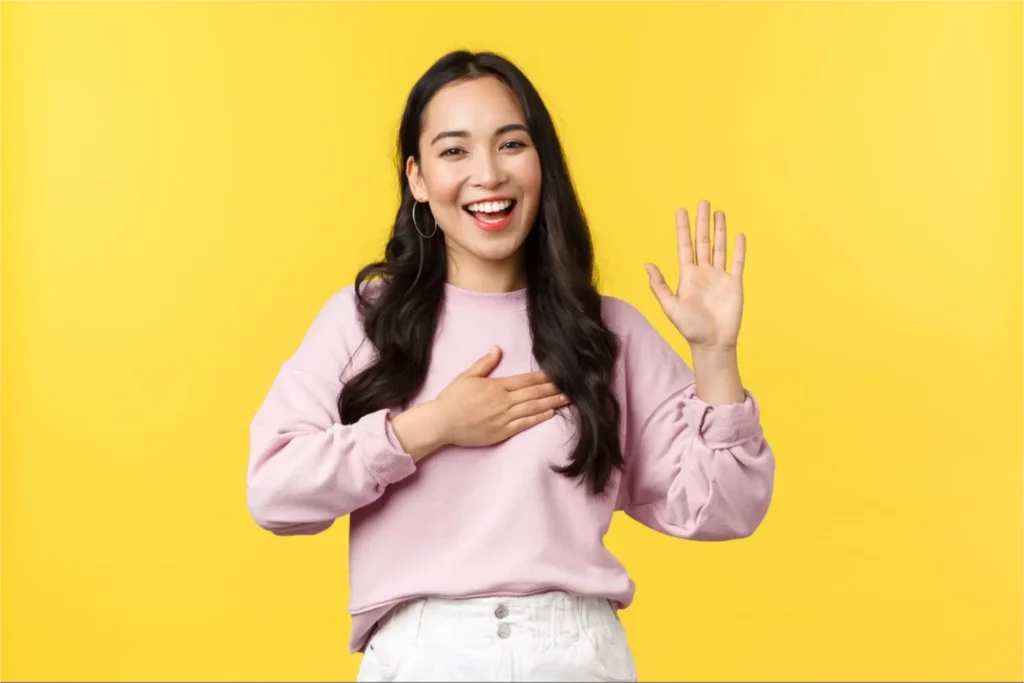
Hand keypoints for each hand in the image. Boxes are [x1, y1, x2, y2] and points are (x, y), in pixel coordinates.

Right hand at [433, 347, 567, 447]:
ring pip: (533, 408)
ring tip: (566, 399)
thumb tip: (497, 348)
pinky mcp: (501, 432)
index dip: (544, 377)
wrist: (442, 422)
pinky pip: (524, 424)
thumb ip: (484, 363)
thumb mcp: (467, 376)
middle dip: (553, 389)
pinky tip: (550, 414)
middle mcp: (503, 401)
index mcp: (496, 386)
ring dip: (551, 402)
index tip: (558, 374)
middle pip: (533, 393)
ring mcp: (504, 417)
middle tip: (571, 385)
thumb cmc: (452, 399)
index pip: (526, 380)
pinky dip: (538, 418)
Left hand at [645, 200, 744, 349]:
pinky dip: (739, 249)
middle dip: (702, 222)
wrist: (712, 343)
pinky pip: (737, 263)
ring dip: (720, 230)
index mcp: (687, 276)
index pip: (684, 246)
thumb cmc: (690, 328)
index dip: (683, 228)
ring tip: (719, 213)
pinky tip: (738, 236)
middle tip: (703, 202)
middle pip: (703, 241)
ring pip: (719, 247)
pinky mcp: (734, 284)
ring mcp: (720, 277)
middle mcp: (703, 272)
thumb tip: (647, 264)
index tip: (681, 210)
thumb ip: (659, 285)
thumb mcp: (670, 306)